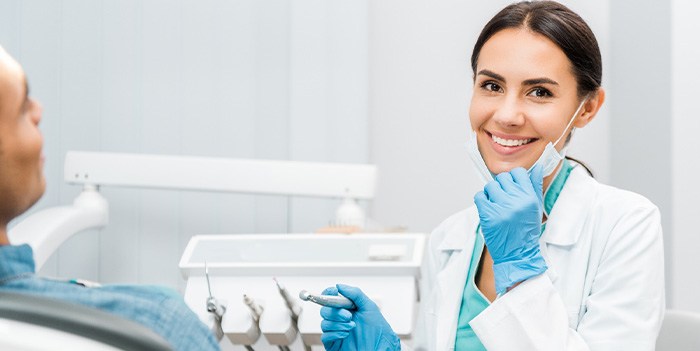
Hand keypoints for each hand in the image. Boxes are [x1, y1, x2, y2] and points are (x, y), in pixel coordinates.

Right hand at [320, 284, 399, 350]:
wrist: (380, 348)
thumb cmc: (377, 331)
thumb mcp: (369, 307)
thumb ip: (355, 294)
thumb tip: (340, 286)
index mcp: (347, 308)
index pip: (331, 298)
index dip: (329, 293)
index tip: (334, 291)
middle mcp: (340, 319)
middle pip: (325, 310)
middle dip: (336, 312)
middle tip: (348, 316)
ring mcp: (336, 331)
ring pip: (325, 323)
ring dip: (338, 324)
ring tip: (351, 326)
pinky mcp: (334, 343)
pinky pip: (326, 336)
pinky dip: (335, 333)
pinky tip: (346, 334)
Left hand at [473, 165, 547, 294]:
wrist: (518, 254)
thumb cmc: (526, 231)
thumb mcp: (535, 207)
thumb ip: (534, 186)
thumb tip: (538, 167)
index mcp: (530, 197)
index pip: (518, 172)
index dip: (513, 179)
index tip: (512, 187)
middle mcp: (516, 200)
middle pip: (502, 178)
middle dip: (501, 187)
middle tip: (504, 200)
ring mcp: (501, 207)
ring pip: (490, 186)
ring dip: (491, 194)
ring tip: (497, 205)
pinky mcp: (487, 214)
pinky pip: (479, 196)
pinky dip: (482, 201)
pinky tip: (489, 210)